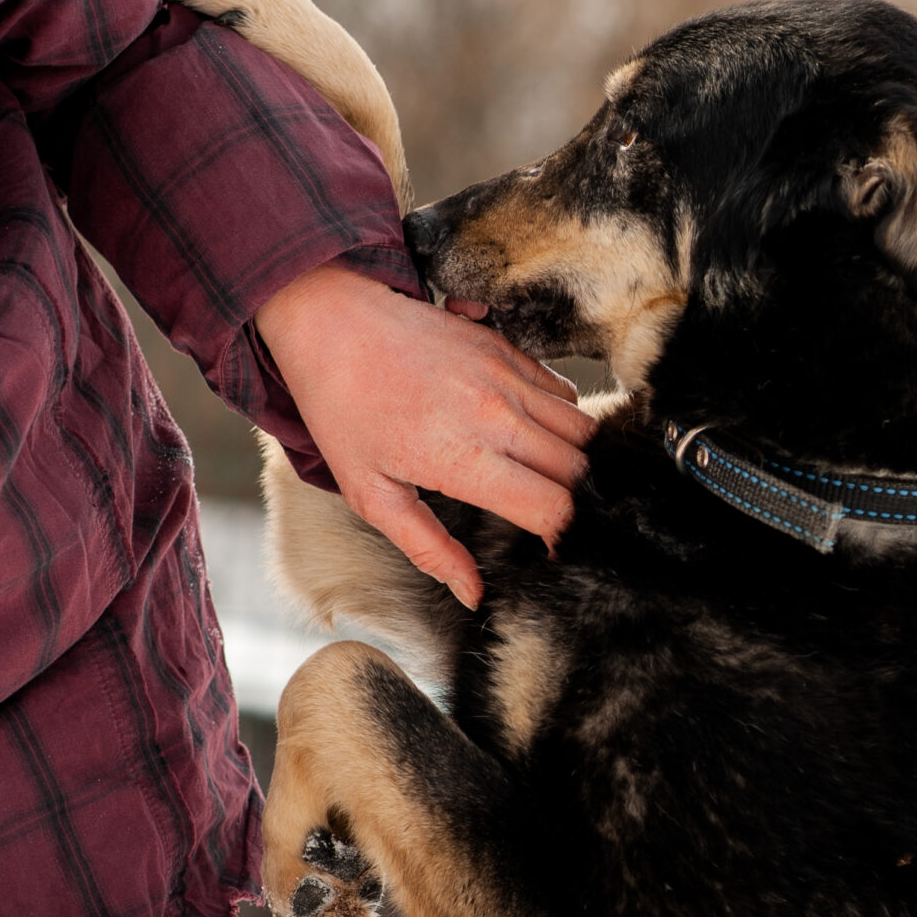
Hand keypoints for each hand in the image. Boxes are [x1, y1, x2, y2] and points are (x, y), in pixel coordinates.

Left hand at [255, 262, 593, 609]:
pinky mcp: (509, 350)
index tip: (553, 552)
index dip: (564, 539)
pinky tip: (537, 437)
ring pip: (585, 430)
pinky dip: (565, 421)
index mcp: (464, 458)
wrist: (332, 321)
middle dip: (577, 503)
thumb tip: (475, 595)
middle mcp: (498, 415)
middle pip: (580, 471)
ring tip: (554, 482)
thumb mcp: (372, 495)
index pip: (553, 508)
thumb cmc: (345, 411)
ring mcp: (508, 378)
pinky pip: (566, 392)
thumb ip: (429, 550)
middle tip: (556, 521)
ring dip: (579, 461)